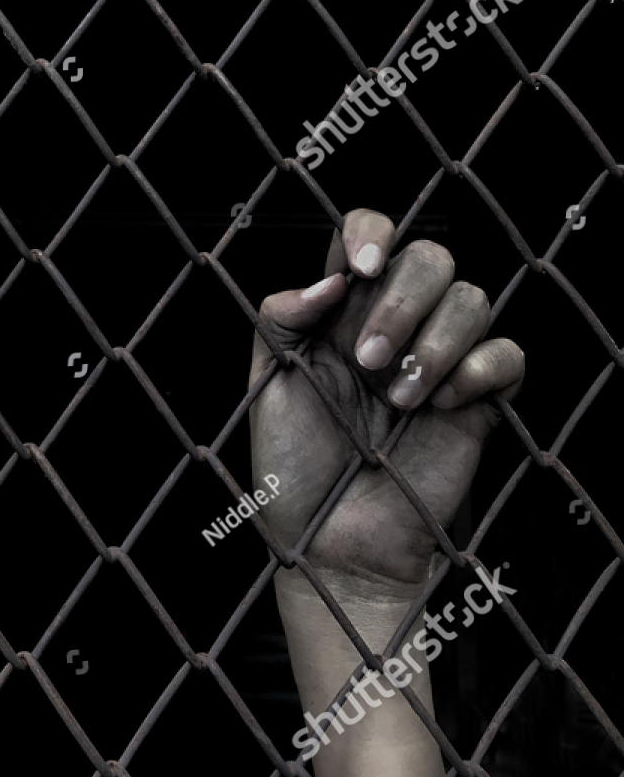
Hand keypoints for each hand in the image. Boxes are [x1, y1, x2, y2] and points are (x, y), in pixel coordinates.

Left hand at [250, 208, 523, 593]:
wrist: (331, 545)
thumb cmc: (294, 469)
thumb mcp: (268, 387)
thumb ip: (281, 320)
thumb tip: (330, 279)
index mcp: (341, 312)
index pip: (371, 235)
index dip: (373, 231)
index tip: (363, 267)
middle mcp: (394, 326)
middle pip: (431, 256)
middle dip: (402, 300)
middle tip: (368, 361)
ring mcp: (439, 362)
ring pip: (472, 298)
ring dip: (435, 342)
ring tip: (398, 400)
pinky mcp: (479, 402)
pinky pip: (507, 353)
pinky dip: (479, 369)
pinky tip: (442, 406)